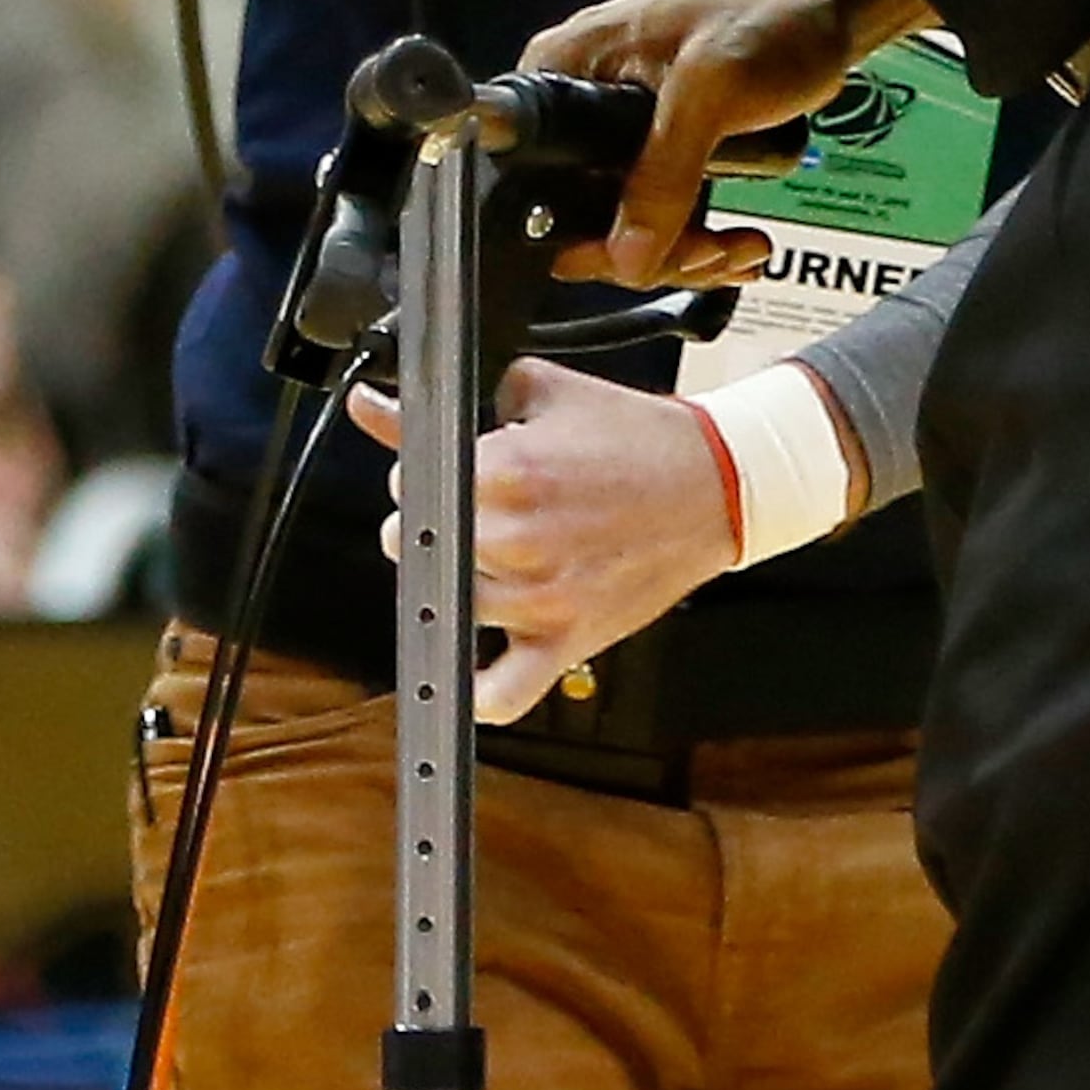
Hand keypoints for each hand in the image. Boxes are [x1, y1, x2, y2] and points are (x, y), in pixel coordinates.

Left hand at [353, 355, 745, 720]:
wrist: (717, 482)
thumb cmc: (636, 439)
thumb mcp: (538, 395)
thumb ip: (441, 409)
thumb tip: (372, 407)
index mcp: (508, 472)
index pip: (409, 487)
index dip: (423, 479)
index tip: (445, 480)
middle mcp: (518, 539)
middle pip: (418, 548)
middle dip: (440, 529)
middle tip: (482, 516)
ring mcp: (541, 597)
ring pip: (451, 605)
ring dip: (464, 585)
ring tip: (504, 559)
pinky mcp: (568, 640)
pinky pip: (504, 694)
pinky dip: (482, 693)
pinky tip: (474, 669)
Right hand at [524, 0, 928, 283]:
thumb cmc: (769, 9)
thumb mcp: (707, 94)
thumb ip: (663, 176)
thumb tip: (627, 255)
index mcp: (566, 73)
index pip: (541, 184)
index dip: (587, 237)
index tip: (637, 259)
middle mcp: (584, 102)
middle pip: (589, 216)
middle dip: (655, 249)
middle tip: (709, 252)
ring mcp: (626, 126)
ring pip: (632, 225)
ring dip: (688, 250)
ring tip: (737, 247)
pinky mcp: (668, 142)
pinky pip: (668, 212)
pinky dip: (703, 239)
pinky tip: (737, 244)